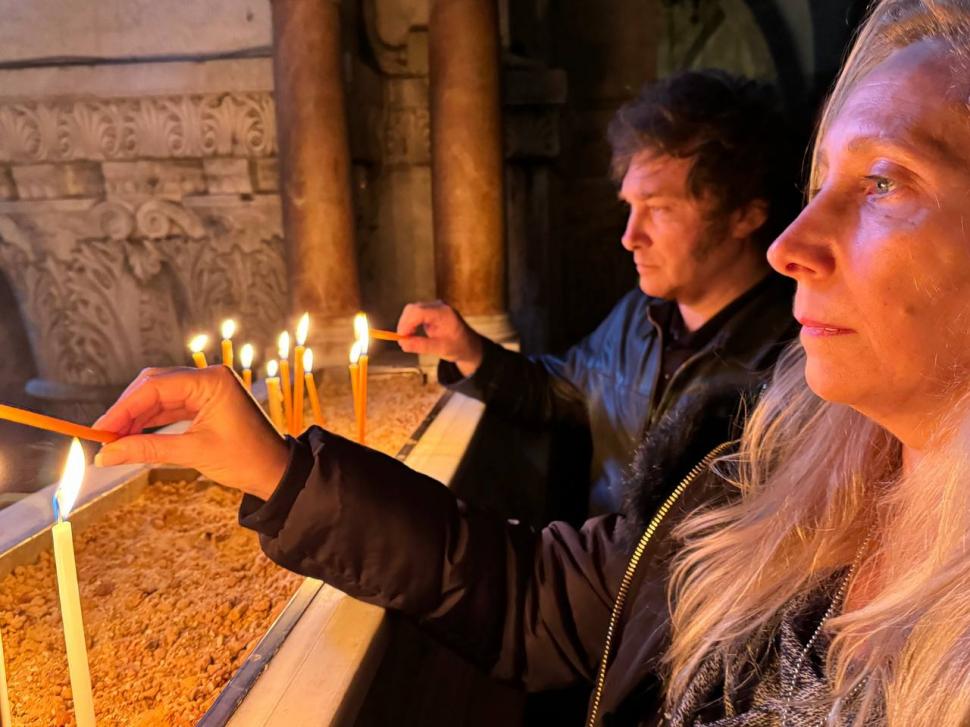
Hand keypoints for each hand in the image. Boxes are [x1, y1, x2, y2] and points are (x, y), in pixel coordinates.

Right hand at [92, 366, 289, 499]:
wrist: (277, 472)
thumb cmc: (245, 459)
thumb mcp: (193, 453)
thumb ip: (147, 450)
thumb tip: (107, 454)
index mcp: (211, 381)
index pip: (155, 386)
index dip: (123, 408)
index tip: (100, 429)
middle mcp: (209, 378)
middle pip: (155, 385)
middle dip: (127, 410)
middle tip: (103, 435)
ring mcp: (208, 389)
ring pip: (161, 396)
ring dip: (137, 417)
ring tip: (114, 439)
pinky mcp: (207, 402)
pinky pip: (172, 406)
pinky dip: (152, 421)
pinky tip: (133, 435)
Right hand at [396, 301, 484, 376]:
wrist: (468, 345)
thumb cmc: (458, 346)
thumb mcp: (440, 349)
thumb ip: (421, 346)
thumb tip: (402, 343)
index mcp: (444, 313)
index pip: (418, 312)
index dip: (406, 323)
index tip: (401, 337)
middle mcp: (439, 306)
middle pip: (413, 309)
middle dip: (404, 324)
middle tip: (403, 341)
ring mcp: (435, 307)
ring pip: (412, 310)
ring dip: (406, 324)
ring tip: (408, 339)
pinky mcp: (431, 310)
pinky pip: (415, 313)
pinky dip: (410, 323)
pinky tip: (412, 334)